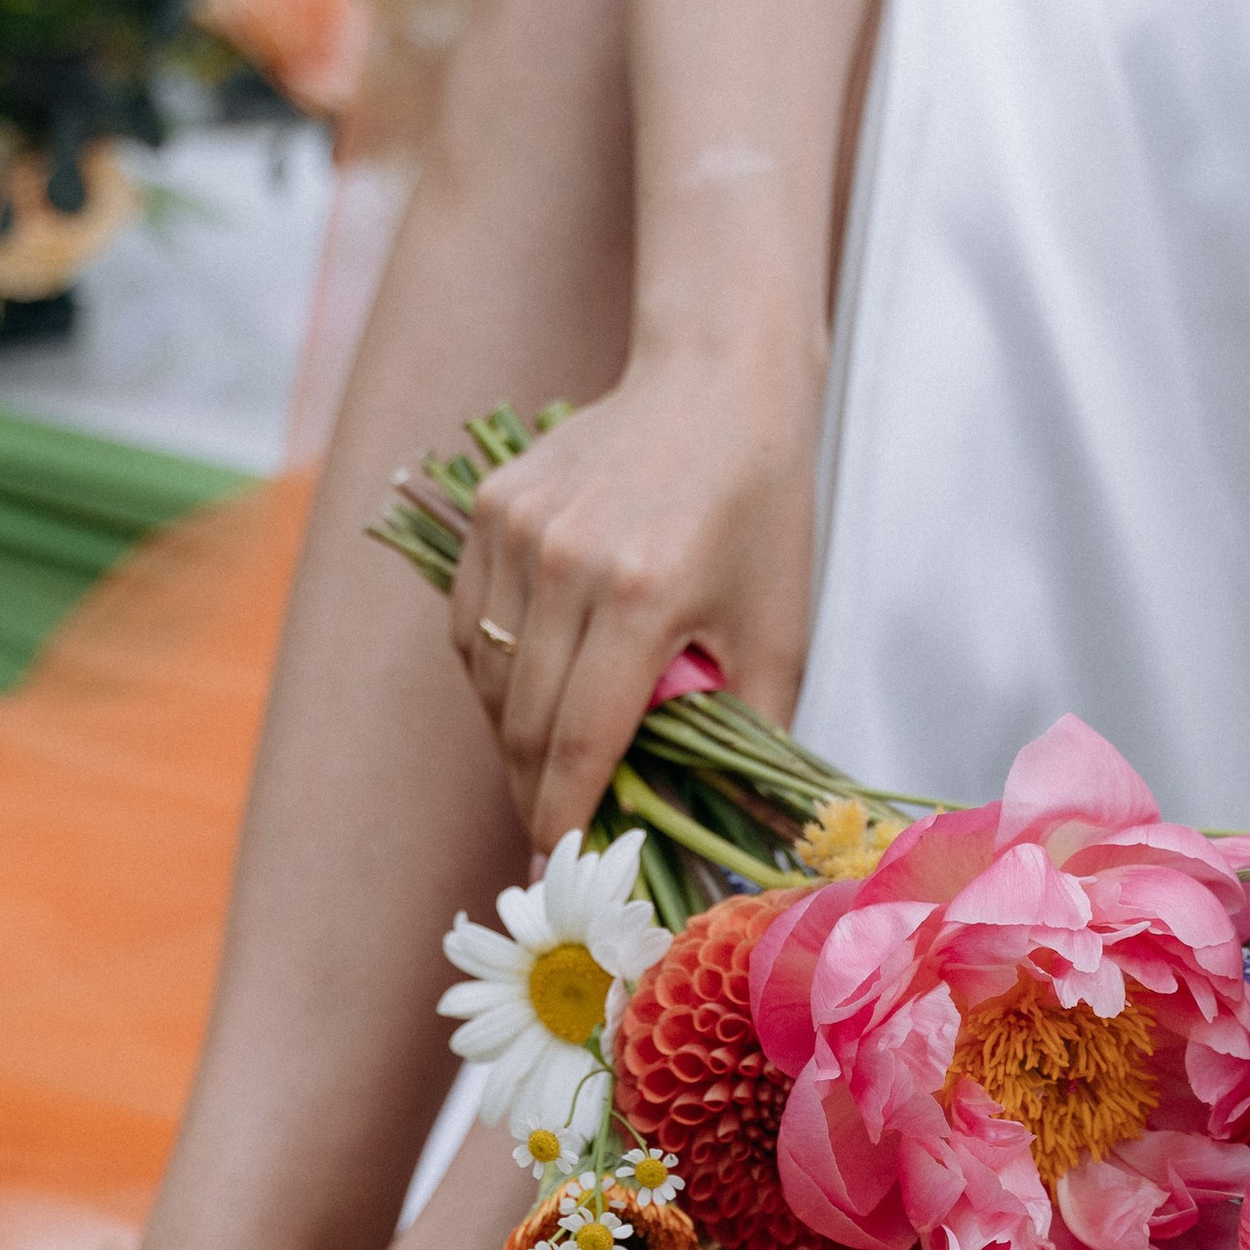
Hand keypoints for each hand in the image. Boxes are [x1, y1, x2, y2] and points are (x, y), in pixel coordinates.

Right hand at [447, 334, 820, 845]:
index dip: (563, 817)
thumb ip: (745, 739)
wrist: (717, 382)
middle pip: (524, 720)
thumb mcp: (778, 632)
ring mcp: (517, 530)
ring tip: (547, 766)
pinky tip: (531, 691)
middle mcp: (566, 561)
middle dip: (534, 792)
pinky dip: (494, 675)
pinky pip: (472, 625)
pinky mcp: (491, 508)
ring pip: (488, 679)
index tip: (558, 867)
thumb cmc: (761, 514)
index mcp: (642, 595)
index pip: (580, 741)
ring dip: (512, 737)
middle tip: (554, 834)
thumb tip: (723, 838)